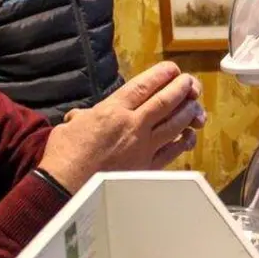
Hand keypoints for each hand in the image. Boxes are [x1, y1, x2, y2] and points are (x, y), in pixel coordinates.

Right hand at [39, 62, 206, 192]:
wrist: (66, 188)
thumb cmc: (64, 157)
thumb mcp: (70, 126)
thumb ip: (83, 117)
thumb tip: (81, 117)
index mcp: (112, 110)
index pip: (143, 86)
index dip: (162, 74)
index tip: (172, 69)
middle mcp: (132, 125)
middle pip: (165, 101)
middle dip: (181, 89)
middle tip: (190, 82)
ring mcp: (142, 147)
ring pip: (174, 124)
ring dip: (188, 112)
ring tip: (194, 105)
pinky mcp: (146, 167)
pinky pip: (172, 151)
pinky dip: (183, 142)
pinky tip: (189, 136)